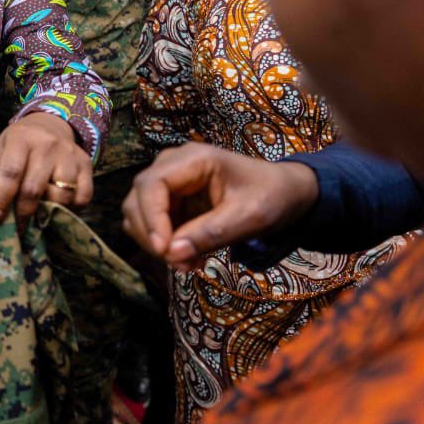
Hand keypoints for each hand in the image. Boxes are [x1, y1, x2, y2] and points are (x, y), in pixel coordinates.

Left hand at [0, 112, 93, 225]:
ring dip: (48, 211)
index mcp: (22, 139)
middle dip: (23, 213)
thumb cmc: (21, 143)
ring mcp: (70, 154)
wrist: (50, 125)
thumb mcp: (3, 149)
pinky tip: (59, 206)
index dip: (2, 198)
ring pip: (61, 195)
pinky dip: (71, 208)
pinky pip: (83, 197)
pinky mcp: (86, 164)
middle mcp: (48, 145)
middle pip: (34, 188)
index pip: (11, 173)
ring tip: (39, 214)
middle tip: (16, 226)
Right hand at [122, 143, 319, 271]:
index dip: (151, 218)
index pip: (152, 184)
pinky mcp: (170, 200)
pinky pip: (152, 223)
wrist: (285, 193)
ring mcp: (169, 182)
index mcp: (193, 159)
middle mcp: (172, 166)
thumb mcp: (249, 216)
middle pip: (138, 199)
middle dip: (151, 235)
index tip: (164, 251)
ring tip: (188, 264)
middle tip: (179, 264)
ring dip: (155, 242)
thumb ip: (212, 233)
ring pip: (139, 213)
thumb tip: (172, 254)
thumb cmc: (272, 196)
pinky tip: (189, 256)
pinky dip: (163, 243)